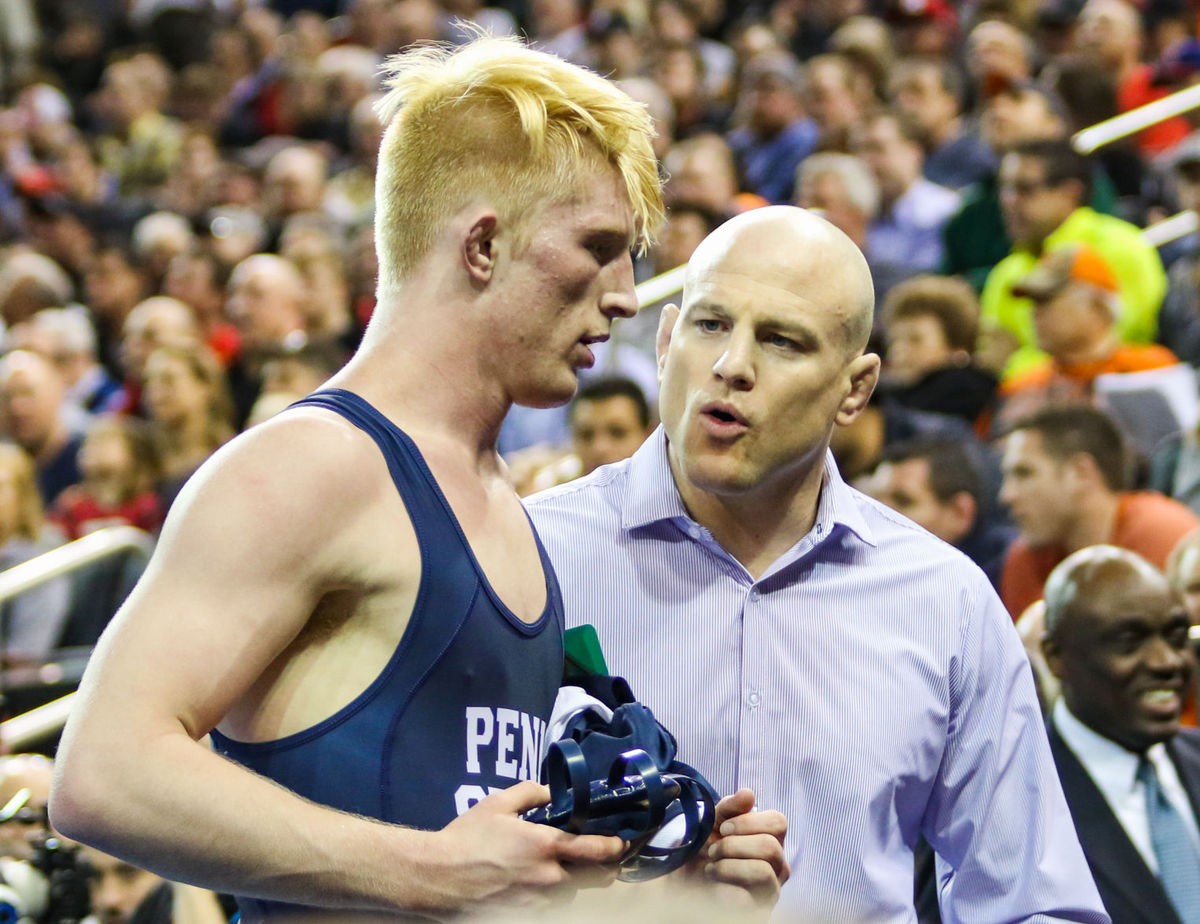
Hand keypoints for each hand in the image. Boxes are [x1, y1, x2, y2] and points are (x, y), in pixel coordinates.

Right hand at [415, 781, 625, 915]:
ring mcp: (538, 901)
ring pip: (573, 895)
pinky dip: (552, 897)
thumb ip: (531, 793)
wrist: (436, 878)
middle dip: (603, 868)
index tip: (621, 841)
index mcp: (545, 846)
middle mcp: (549, 877)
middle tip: (598, 857)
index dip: (616, 846)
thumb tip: (553, 791)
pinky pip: (551, 907)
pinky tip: (537, 885)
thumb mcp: (497, 804)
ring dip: (574, 883)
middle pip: (596, 879)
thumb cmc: (466, 838)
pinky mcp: (526, 916)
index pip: (598, 849)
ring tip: (560, 870)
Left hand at [687, 789, 788, 910]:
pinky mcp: (758, 911)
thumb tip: (748, 794)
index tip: (724, 827)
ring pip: (762, 871)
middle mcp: (777, 865)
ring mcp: (771, 891)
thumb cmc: (705, 849)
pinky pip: (746, 898)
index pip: (779, 822)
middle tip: (712, 850)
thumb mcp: (713, 822)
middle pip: (769, 846)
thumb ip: (730, 807)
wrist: (685, 882)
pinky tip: (713, 884)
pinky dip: (723, 887)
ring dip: (727, 866)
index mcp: (771, 839)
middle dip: (733, 845)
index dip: (749, 821)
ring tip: (711, 867)